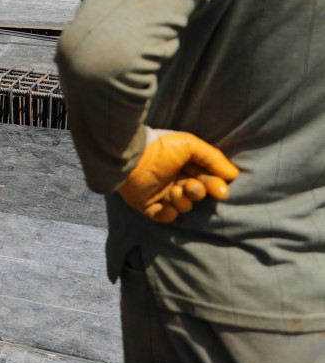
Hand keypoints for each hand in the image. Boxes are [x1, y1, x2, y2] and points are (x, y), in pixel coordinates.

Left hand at [117, 130, 238, 222]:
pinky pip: (165, 217)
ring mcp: (161, 193)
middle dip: (198, 192)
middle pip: (197, 194)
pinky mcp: (148, 206)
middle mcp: (174, 179)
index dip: (216, 186)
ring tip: (173, 190)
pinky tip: (166, 204)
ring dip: (182, 200)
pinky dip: (168, 213)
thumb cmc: (160, 148)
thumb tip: (233, 175)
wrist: (129, 158)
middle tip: (191, 187)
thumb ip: (213, 158)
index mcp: (184, 164)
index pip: (207, 179)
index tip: (220, 190)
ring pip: (183, 206)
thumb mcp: (190, 145)